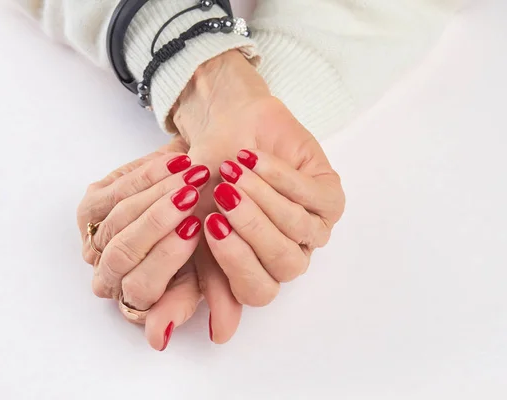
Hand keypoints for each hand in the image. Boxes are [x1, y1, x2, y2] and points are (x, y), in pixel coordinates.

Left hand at [77, 137, 206, 349]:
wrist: (197, 194)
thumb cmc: (207, 234)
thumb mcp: (217, 265)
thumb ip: (219, 297)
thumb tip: (220, 335)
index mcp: (140, 299)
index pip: (142, 289)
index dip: (167, 258)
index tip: (196, 230)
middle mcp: (111, 275)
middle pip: (123, 253)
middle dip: (158, 223)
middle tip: (192, 198)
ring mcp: (96, 239)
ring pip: (119, 218)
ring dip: (157, 195)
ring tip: (193, 176)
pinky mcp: (91, 206)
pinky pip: (114, 190)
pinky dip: (148, 175)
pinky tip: (177, 164)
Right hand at [173, 50, 345, 342]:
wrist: (227, 129)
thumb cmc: (210, 179)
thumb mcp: (191, 228)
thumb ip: (189, 281)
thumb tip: (177, 337)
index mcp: (257, 270)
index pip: (257, 291)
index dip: (234, 262)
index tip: (208, 224)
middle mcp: (289, 254)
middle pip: (285, 265)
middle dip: (253, 228)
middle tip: (225, 194)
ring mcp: (313, 227)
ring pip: (301, 231)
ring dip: (265, 198)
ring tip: (235, 170)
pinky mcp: (330, 196)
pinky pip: (317, 198)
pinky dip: (282, 178)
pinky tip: (254, 158)